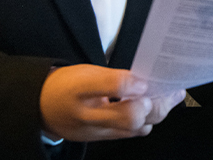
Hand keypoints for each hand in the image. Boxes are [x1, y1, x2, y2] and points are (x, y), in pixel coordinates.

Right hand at [40, 65, 184, 142]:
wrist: (42, 109)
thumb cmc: (65, 86)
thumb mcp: (84, 72)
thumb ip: (113, 77)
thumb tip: (143, 81)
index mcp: (80, 89)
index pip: (111, 86)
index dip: (132, 84)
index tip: (144, 80)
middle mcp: (88, 115)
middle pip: (130, 117)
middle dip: (155, 105)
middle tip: (170, 91)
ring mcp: (96, 131)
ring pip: (135, 128)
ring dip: (156, 114)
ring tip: (167, 98)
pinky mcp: (101, 139)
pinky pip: (130, 135)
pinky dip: (146, 123)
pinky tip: (151, 109)